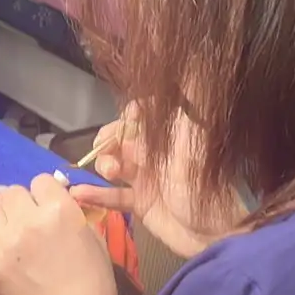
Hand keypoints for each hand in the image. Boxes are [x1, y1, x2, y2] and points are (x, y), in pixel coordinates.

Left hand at [0, 174, 117, 294]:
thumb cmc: (93, 285)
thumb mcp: (93, 240)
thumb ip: (72, 214)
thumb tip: (58, 200)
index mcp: (60, 211)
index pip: (40, 181)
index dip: (44, 195)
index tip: (46, 209)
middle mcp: (28, 221)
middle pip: (12, 193)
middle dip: (21, 206)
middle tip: (27, 225)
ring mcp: (3, 243)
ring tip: (8, 235)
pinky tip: (3, 259)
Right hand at [70, 102, 245, 258]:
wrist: (216, 234)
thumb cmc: (205, 185)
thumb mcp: (196, 141)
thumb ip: (193, 103)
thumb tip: (195, 61)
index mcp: (169, 136)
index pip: (140, 116)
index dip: (128, 118)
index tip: (127, 123)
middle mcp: (156, 154)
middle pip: (120, 139)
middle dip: (108, 142)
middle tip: (110, 153)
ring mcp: (146, 179)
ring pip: (113, 164)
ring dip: (103, 165)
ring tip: (109, 172)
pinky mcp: (140, 204)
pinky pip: (113, 195)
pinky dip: (96, 194)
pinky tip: (79, 194)